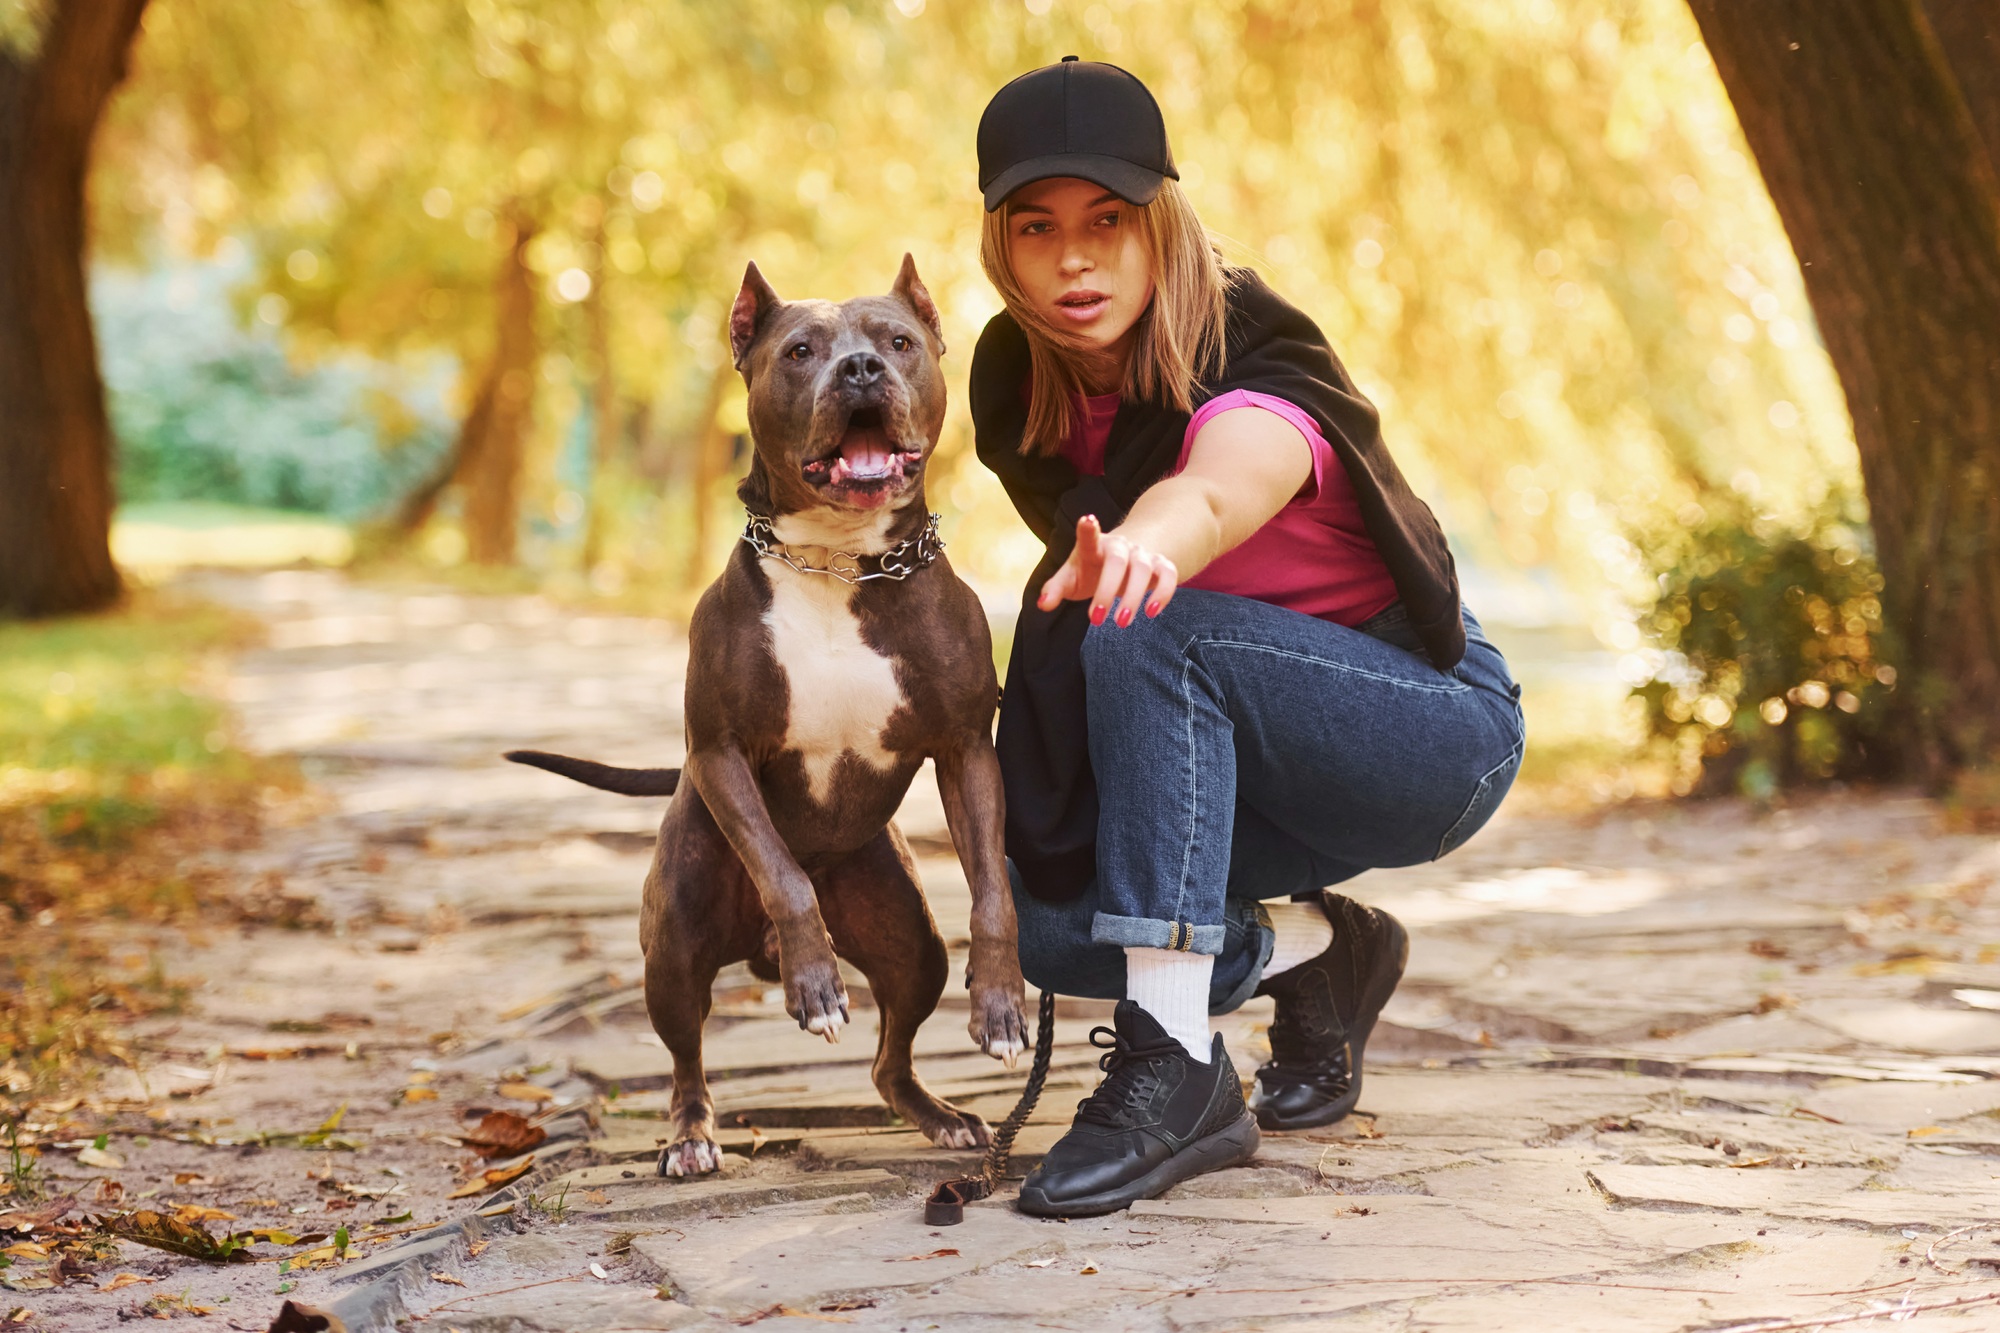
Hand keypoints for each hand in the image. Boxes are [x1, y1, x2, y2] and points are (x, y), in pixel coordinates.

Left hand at [1037, 513, 1179, 626]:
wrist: (1126, 556)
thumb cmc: (1091, 569)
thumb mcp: (1071, 577)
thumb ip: (1055, 589)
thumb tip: (1042, 605)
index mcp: (1094, 546)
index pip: (1090, 537)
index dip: (1088, 529)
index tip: (1087, 520)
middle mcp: (1120, 547)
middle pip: (1117, 561)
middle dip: (1107, 590)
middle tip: (1095, 619)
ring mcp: (1142, 554)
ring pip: (1143, 569)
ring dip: (1133, 597)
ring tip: (1121, 623)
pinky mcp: (1162, 565)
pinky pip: (1169, 575)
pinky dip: (1163, 593)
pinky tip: (1152, 612)